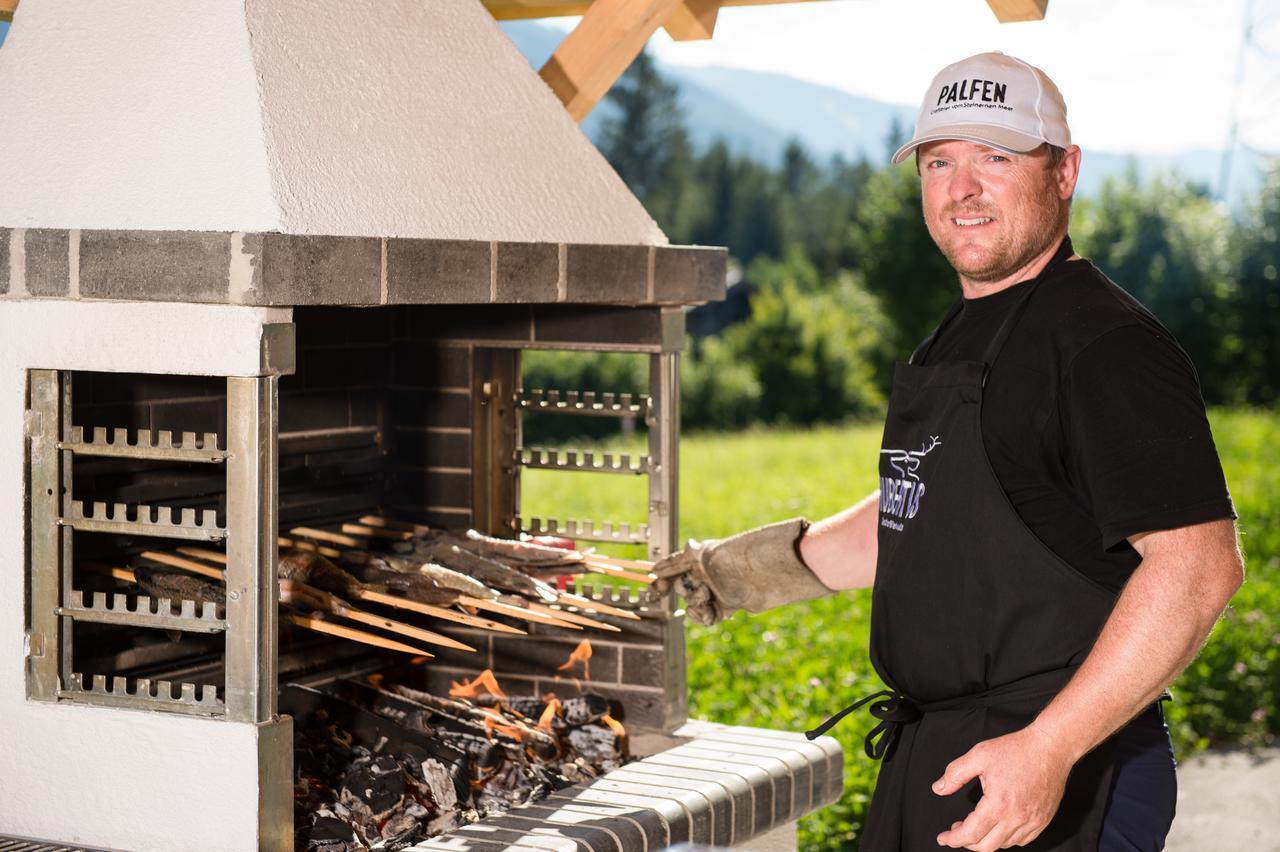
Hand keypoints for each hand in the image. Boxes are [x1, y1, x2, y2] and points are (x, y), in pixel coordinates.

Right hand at [651, 541, 726, 625]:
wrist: (763, 572)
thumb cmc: (734, 557)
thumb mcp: (701, 555)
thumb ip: (676, 562)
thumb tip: (655, 569)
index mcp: (700, 560)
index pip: (676, 570)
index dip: (664, 579)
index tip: (657, 588)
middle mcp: (708, 575)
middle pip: (682, 589)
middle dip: (684, 591)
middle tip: (696, 590)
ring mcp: (717, 591)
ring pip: (693, 605)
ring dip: (696, 605)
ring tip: (707, 599)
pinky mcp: (727, 607)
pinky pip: (707, 617)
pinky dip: (704, 617)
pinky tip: (711, 613)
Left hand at [932, 725, 1073, 850]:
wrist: (1051, 747)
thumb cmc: (1016, 750)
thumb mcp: (978, 755)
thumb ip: (955, 774)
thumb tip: (938, 789)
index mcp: (998, 805)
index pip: (971, 834)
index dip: (953, 839)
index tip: (943, 838)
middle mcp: (1017, 818)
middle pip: (986, 846)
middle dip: (966, 843)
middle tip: (956, 831)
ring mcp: (1032, 822)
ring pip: (1004, 845)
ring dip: (986, 841)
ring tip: (975, 826)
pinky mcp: (1042, 820)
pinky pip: (1022, 840)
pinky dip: (1006, 838)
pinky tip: (998, 826)